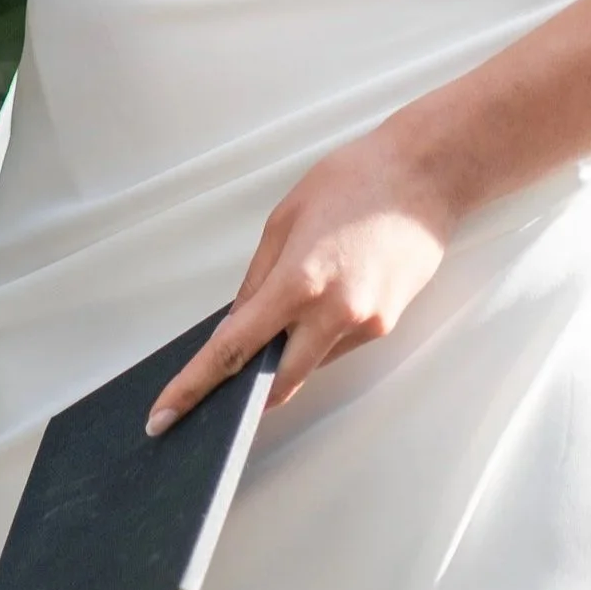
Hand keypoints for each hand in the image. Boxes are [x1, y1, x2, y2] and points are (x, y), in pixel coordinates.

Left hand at [146, 121, 457, 432]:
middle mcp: (334, 314)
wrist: (424, 176)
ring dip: (286, 353)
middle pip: (276, 383)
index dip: (196, 386)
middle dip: (247, 392)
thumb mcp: (284, 219)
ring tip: (288, 303)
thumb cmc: (352, 181)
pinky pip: (336, 344)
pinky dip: (317, 334)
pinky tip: (323, 294)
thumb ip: (257, 279)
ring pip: (309, 364)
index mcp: (299, 282)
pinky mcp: (386, 326)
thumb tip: (235, 325)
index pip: (235, 349)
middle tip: (219, 389)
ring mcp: (365, 325)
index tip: (167, 413)